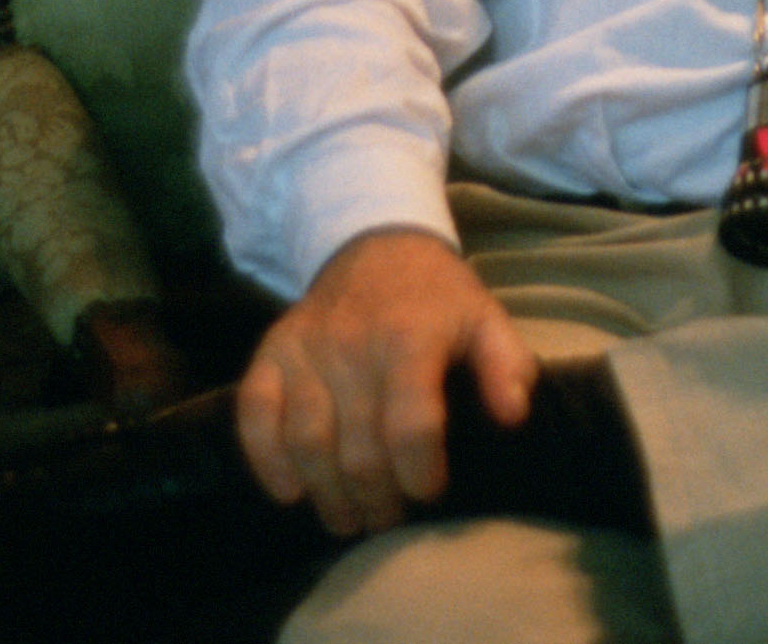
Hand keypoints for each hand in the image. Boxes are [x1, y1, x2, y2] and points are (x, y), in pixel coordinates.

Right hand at [234, 227, 535, 536]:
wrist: (377, 247)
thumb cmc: (438, 298)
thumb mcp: (486, 320)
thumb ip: (507, 366)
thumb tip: (513, 417)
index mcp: (410, 337)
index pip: (411, 422)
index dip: (420, 470)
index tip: (429, 492)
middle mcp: (352, 344)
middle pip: (358, 445)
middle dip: (375, 498)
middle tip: (388, 520)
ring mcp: (306, 349)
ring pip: (306, 440)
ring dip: (326, 492)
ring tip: (348, 520)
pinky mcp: (271, 353)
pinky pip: (255, 413)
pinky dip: (266, 460)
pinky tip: (291, 492)